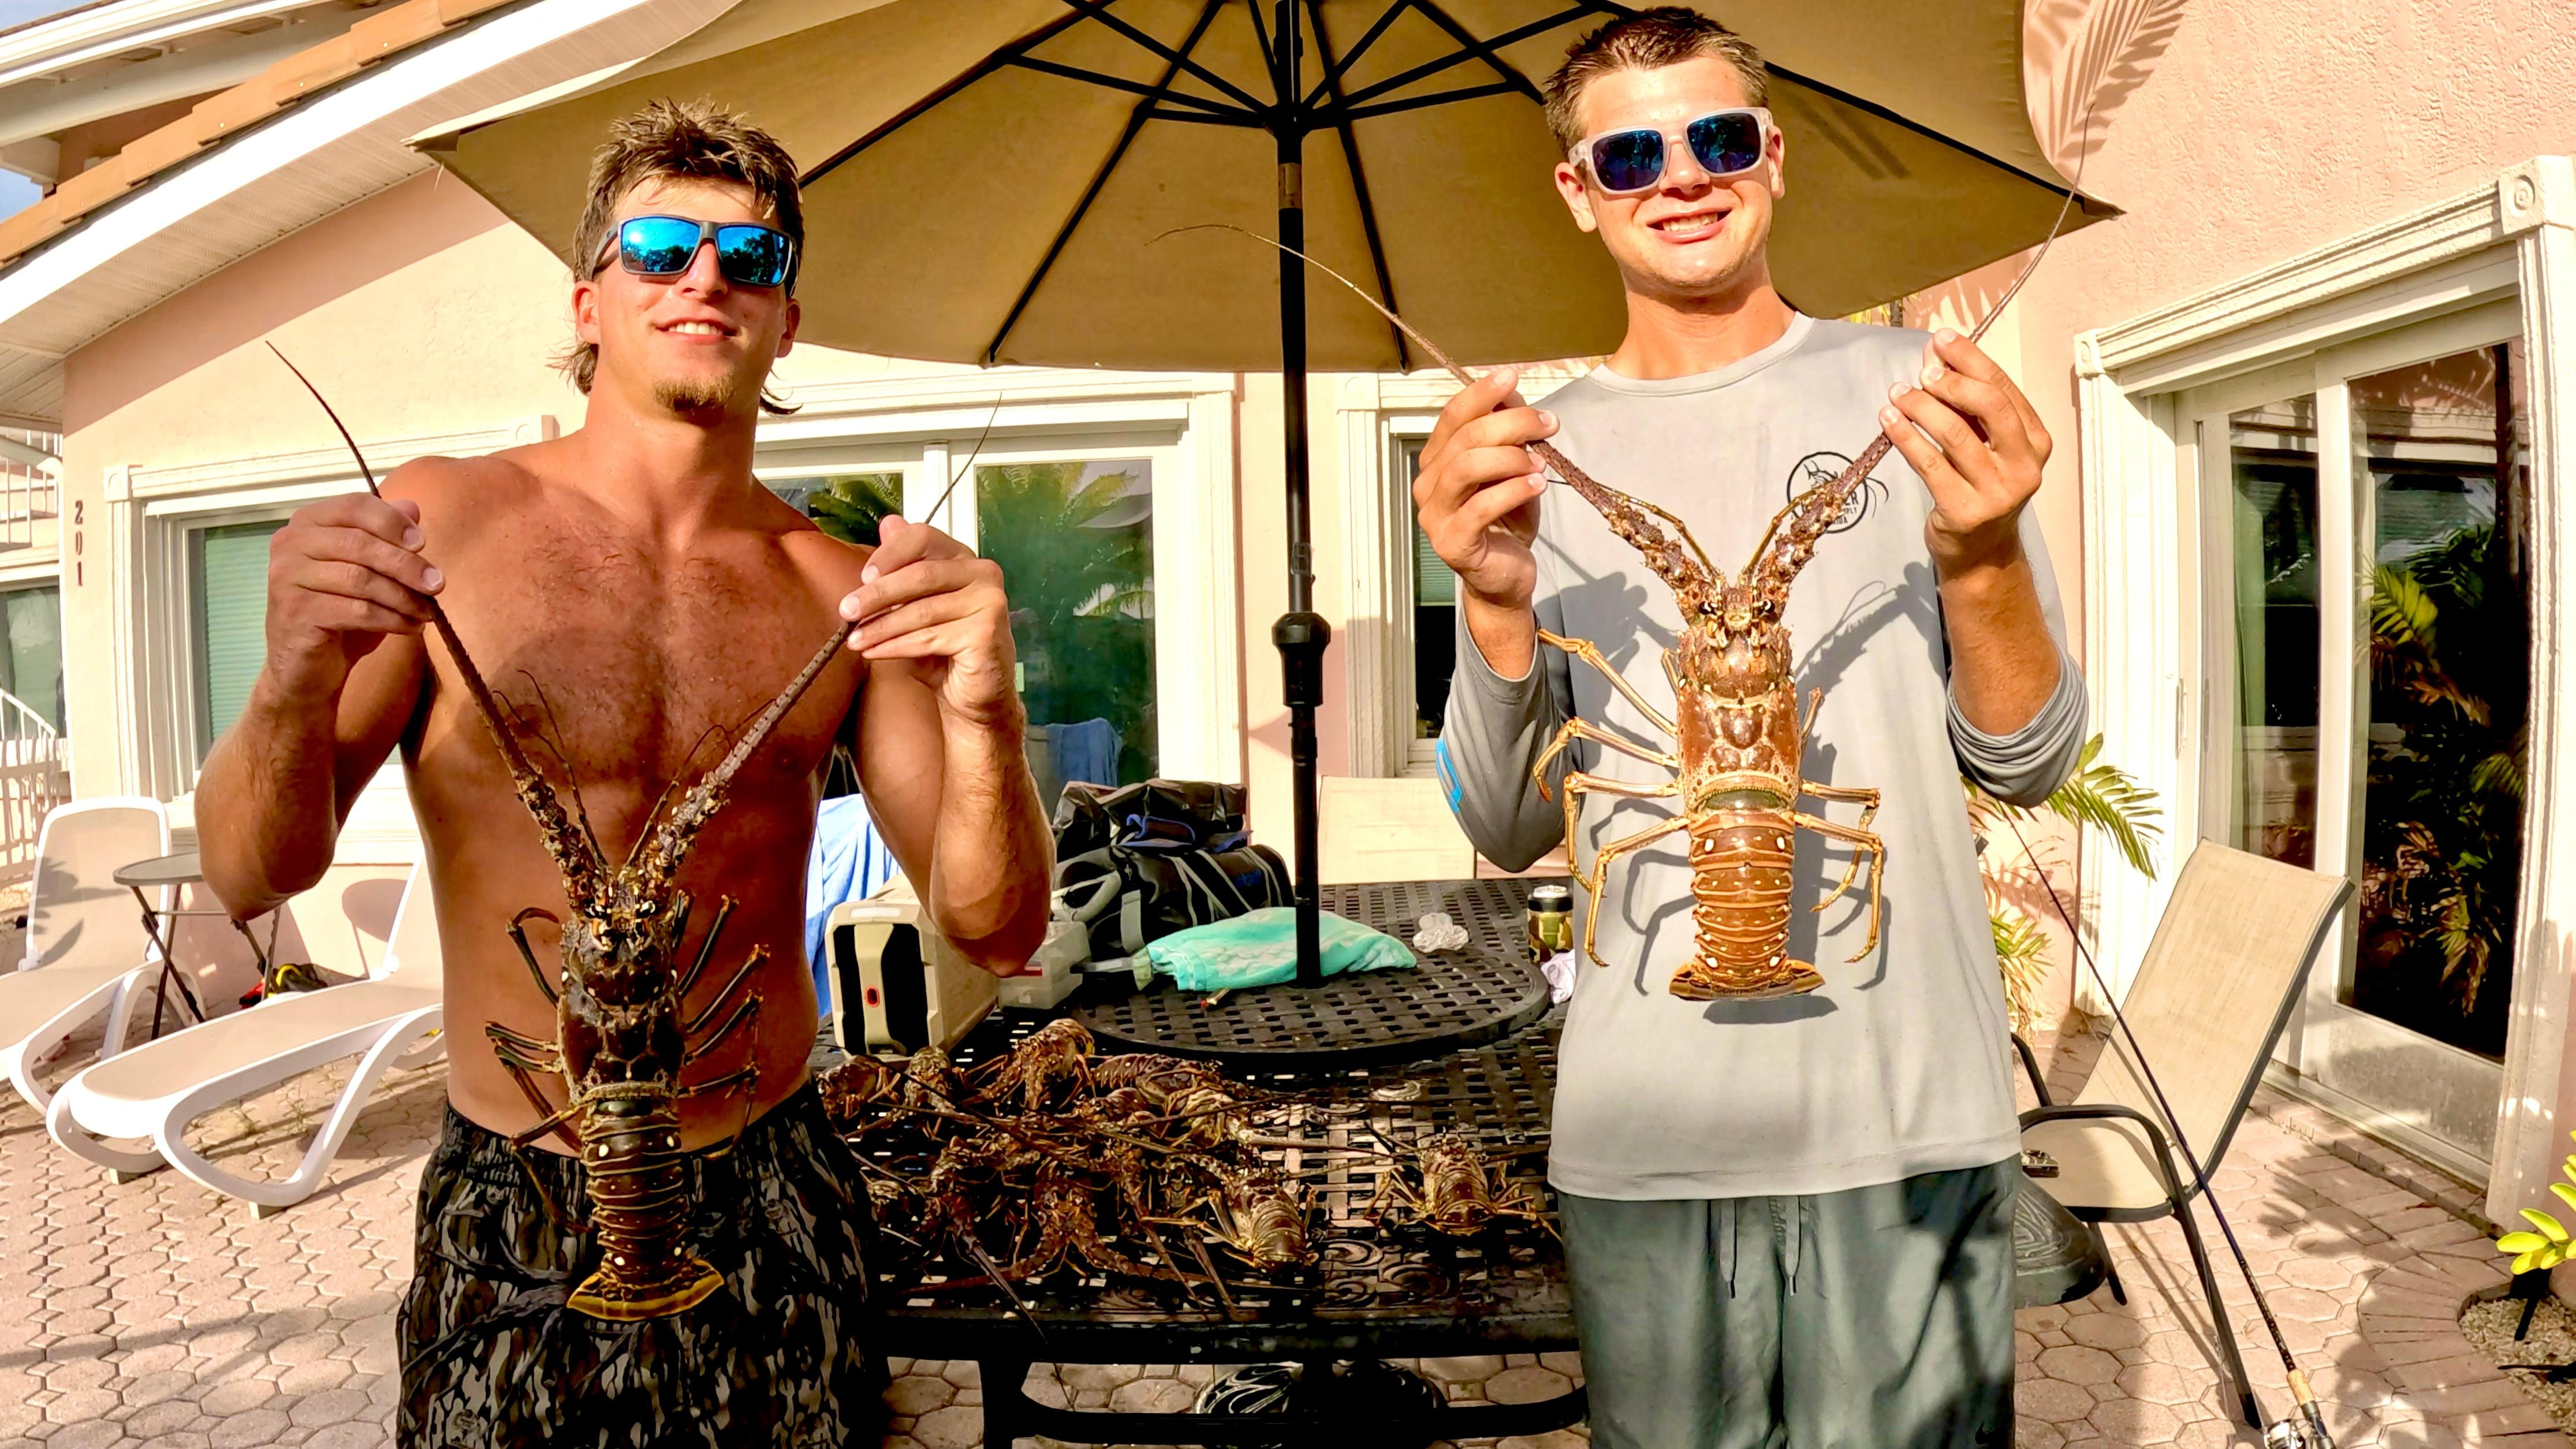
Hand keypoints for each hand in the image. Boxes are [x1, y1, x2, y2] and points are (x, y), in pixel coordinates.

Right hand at [263, 494, 440, 701]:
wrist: (304, 665)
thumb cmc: (339, 612)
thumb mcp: (368, 570)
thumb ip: (385, 536)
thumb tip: (412, 507)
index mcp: (307, 523)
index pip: (354, 506)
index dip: (391, 522)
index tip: (422, 543)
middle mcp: (290, 544)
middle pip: (360, 544)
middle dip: (406, 565)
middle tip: (437, 584)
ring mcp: (287, 578)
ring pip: (360, 579)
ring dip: (403, 596)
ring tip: (427, 611)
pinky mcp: (295, 612)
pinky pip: (356, 611)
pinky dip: (391, 619)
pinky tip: (411, 627)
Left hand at [840, 515, 1018, 728]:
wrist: (974, 695)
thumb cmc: (945, 647)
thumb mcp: (918, 603)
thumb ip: (905, 567)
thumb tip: (888, 523)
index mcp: (965, 558)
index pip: (923, 538)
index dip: (890, 554)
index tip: (863, 576)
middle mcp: (983, 573)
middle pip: (920, 575)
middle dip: (877, 595)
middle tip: (846, 610)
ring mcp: (989, 602)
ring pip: (921, 610)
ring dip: (881, 627)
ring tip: (854, 639)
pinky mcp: (985, 632)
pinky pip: (929, 637)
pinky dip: (895, 646)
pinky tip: (874, 653)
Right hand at [1414, 366, 1552, 610]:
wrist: (1505, 576)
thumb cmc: (1507, 520)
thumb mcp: (1513, 469)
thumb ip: (1509, 435)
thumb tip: (1513, 394)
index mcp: (1437, 461)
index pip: (1452, 417)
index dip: (1480, 393)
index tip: (1511, 376)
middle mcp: (1428, 484)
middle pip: (1464, 438)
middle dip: (1511, 423)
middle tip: (1549, 424)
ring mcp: (1435, 515)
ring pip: (1466, 467)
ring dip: (1511, 457)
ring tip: (1541, 463)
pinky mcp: (1452, 542)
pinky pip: (1480, 507)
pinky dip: (1512, 490)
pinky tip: (1536, 484)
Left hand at [1879, 330, 2051, 576]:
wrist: (1980, 554)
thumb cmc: (1979, 487)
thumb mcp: (1982, 443)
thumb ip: (1963, 401)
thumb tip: (1934, 353)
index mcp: (2035, 441)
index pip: (2004, 389)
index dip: (1971, 359)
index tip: (1941, 340)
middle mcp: (2024, 465)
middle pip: (1989, 406)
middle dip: (1953, 380)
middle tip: (1923, 372)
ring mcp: (1997, 491)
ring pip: (1955, 434)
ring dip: (1921, 406)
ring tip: (1897, 393)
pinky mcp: (1965, 511)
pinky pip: (1929, 464)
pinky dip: (1906, 436)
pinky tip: (1888, 418)